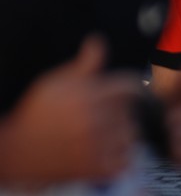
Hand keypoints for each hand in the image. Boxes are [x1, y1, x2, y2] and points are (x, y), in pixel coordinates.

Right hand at [0, 36, 140, 185]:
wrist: (19, 151)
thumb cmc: (38, 112)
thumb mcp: (58, 80)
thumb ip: (85, 63)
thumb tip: (98, 40)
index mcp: (88, 96)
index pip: (129, 86)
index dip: (133, 84)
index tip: (131, 86)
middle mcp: (94, 120)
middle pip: (130, 109)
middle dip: (121, 106)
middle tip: (108, 109)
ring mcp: (96, 146)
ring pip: (131, 133)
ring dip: (124, 129)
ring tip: (108, 128)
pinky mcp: (95, 169)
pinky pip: (126, 158)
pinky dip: (122, 153)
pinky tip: (108, 147)